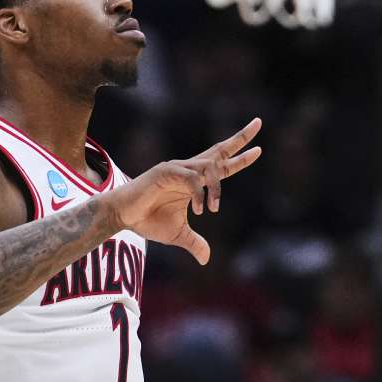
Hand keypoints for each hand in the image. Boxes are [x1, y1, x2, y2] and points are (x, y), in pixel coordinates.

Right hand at [109, 118, 261, 263]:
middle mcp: (188, 170)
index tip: (259, 149)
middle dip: (240, 138)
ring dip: (217, 189)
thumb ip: (195, 243)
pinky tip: (198, 210)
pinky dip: (199, 193)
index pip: (222, 165)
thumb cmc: (147, 220)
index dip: (241, 158)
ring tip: (213, 209)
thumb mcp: (178, 235)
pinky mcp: (166, 172)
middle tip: (259, 122)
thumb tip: (206, 259)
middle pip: (219, 150)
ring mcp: (177, 169)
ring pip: (209, 167)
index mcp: (193, 181)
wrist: (122, 216)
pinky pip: (192, 178)